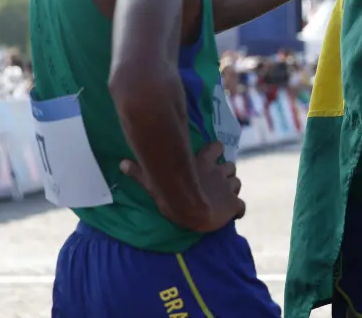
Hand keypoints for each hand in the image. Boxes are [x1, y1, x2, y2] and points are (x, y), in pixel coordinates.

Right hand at [120, 140, 244, 232]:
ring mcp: (229, 187)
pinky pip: (241, 207)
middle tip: (216, 183)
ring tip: (223, 198)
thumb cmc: (170, 193)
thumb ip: (139, 171)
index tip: (212, 157)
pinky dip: (237, 210)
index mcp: (203, 161)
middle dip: (225, 173)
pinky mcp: (234, 204)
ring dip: (231, 189)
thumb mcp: (152, 180)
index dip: (216, 151)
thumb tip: (121, 163)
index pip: (217, 146)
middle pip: (230, 166)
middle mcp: (219, 171)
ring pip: (237, 183)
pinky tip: (233, 215)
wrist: (190, 210)